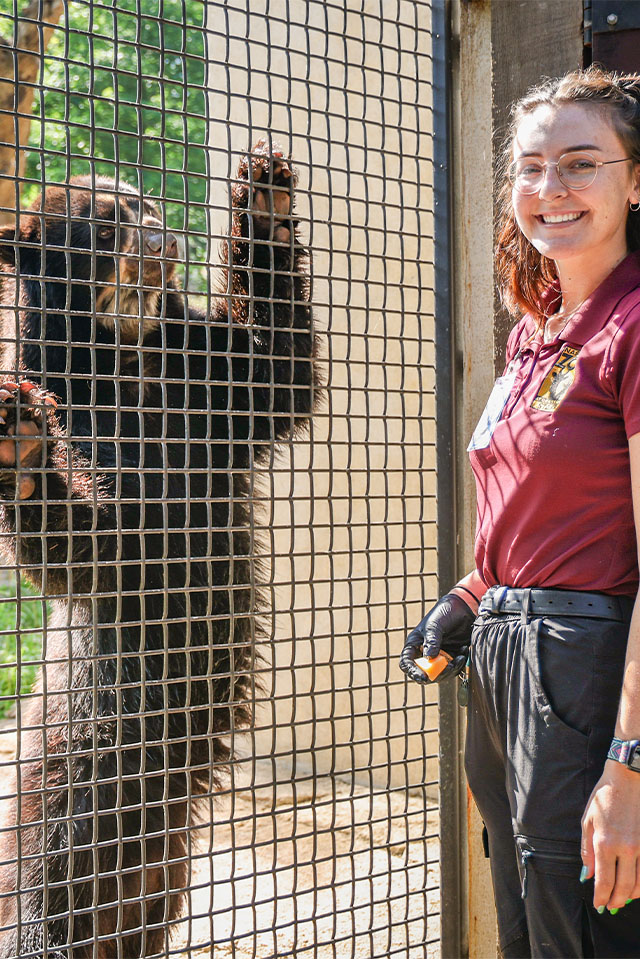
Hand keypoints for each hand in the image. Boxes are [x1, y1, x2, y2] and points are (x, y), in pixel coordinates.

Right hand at [399, 593, 474, 684]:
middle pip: (424, 673)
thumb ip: (431, 641)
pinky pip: (452, 670)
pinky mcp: (451, 658)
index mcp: (415, 644)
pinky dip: (459, 665)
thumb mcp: (435, 625)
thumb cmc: (444, 613)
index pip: (407, 662)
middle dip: (436, 675)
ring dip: (450, 670)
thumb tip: (429, 658)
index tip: (423, 678)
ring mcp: (438, 657)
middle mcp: (425, 653)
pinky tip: (464, 652)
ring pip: (440, 675)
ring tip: (460, 656)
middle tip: (448, 668)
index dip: (413, 672)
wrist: (463, 609)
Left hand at [581, 761, 639, 910]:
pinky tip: (637, 887)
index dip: (601, 896)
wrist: (629, 778)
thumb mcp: (588, 820)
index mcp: (605, 843)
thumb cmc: (605, 797)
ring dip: (630, 896)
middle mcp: (626, 849)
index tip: (598, 904)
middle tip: (610, 907)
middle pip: (623, 887)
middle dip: (616, 901)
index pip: (604, 881)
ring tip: (623, 900)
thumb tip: (588, 874)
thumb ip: (587, 850)